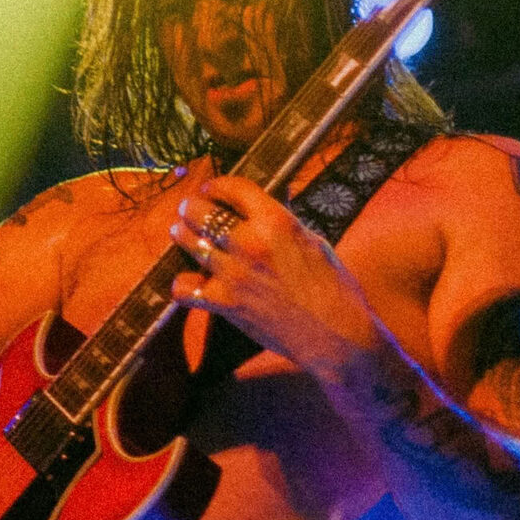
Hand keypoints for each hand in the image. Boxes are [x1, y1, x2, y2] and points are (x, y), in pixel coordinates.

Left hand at [170, 175, 383, 382]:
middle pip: (200, 210)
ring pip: (186, 240)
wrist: (336, 335)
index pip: (234, 188)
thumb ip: (283, 221)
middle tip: (192, 209)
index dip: (218, 185)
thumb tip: (269, 200)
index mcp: (276, 222)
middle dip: (193, 206)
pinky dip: (184, 284)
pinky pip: (184, 287)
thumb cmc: (334, 288)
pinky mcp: (224, 302)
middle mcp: (249, 243)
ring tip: (183, 233)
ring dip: (182, 233)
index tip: (212, 188)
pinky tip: (192, 281)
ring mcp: (233, 273)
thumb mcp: (313, 241)